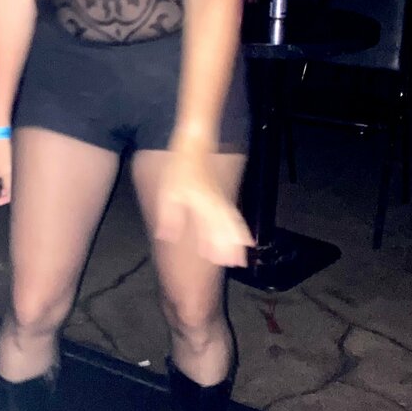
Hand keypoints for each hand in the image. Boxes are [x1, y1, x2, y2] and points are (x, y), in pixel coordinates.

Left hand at [154, 150, 254, 266]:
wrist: (196, 146)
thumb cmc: (180, 169)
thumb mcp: (168, 192)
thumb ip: (169, 216)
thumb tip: (166, 236)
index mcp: (198, 203)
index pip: (206, 226)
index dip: (211, 243)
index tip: (216, 260)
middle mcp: (212, 204)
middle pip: (224, 228)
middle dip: (230, 247)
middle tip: (235, 264)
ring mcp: (220, 201)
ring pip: (232, 224)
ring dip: (238, 242)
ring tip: (242, 258)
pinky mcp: (223, 199)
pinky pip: (235, 217)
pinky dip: (241, 230)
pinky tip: (246, 240)